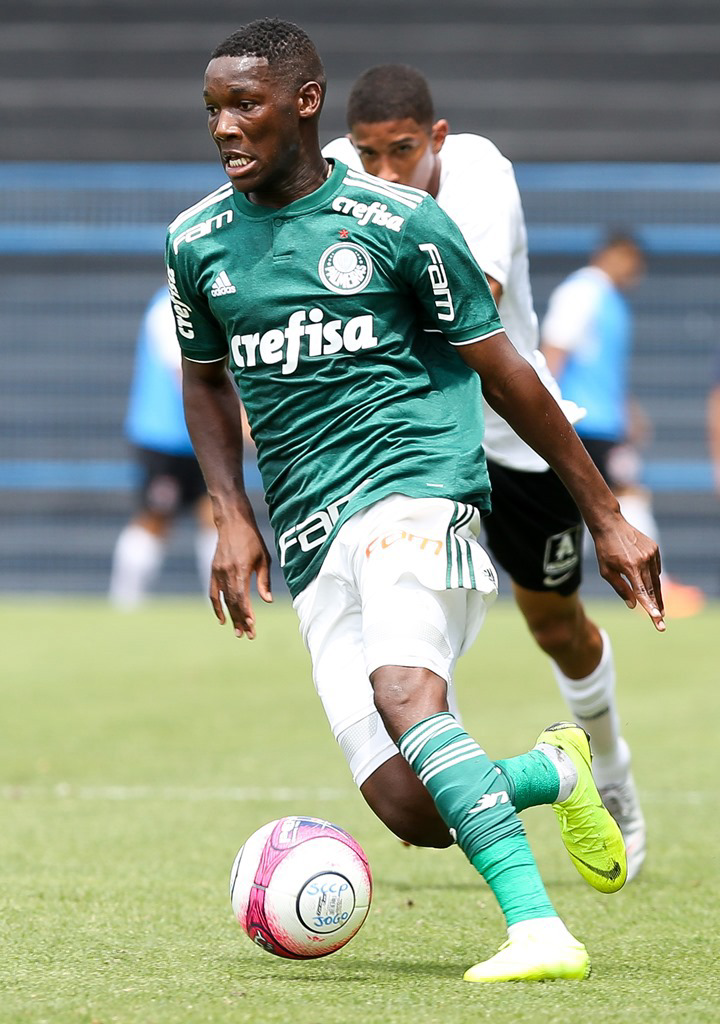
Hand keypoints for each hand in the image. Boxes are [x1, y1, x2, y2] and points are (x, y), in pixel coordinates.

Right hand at [209, 515, 272, 639]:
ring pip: (224, 600)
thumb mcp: (263, 558)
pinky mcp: (213, 571)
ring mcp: (218, 572)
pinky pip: (213, 593)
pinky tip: (223, 619)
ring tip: (237, 631)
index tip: (252, 624)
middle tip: (248, 635)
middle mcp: (227, 572)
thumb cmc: (252, 540)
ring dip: (231, 617)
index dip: (246, 612)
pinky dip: (217, 607)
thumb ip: (264, 581)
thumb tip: (267, 601)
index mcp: (240, 569)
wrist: (232, 523)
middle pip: (233, 602)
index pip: (241, 597)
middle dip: (240, 619)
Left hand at [591, 513, 664, 631]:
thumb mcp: (606, 571)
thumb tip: (632, 605)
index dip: (650, 607)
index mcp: (630, 566)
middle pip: (653, 589)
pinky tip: (651, 586)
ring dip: (657, 595)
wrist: (610, 524)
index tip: (658, 618)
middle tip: (661, 624)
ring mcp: (651, 554)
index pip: (642, 591)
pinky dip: (653, 578)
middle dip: (657, 607)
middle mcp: (644, 560)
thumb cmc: (604, 549)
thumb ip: (620, 588)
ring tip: (660, 611)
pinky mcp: (655, 549)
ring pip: (656, 580)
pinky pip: (656, 568)